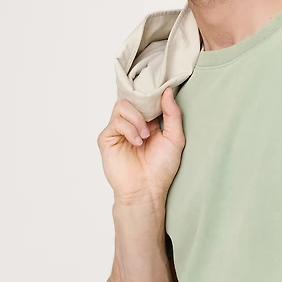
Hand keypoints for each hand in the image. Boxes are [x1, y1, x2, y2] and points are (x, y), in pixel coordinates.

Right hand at [97, 87, 184, 203]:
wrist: (147, 189)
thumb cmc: (161, 168)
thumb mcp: (175, 138)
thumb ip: (173, 114)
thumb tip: (167, 91)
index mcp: (148, 122)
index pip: (146, 98)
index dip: (152, 93)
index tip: (162, 92)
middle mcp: (132, 124)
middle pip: (132, 97)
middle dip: (144, 105)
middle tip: (153, 121)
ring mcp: (118, 130)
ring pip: (122, 106)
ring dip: (137, 119)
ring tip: (145, 137)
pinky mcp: (107, 138)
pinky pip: (116, 122)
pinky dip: (129, 129)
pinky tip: (137, 142)